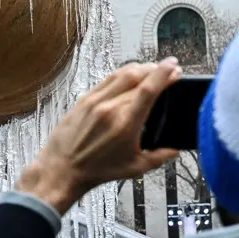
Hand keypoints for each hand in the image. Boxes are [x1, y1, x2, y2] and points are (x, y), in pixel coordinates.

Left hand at [15, 59, 182, 214]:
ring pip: (122, 74)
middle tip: (168, 70)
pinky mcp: (84, 100)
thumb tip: (174, 151)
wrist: (63, 169)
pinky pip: (107, 79)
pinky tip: (129, 76)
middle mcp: (110, 108)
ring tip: (152, 69)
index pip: (149, 89)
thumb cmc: (96, 170)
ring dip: (140, 68)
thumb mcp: (134, 168)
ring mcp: (95, 101)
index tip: (175, 67)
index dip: (164, 74)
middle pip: (138, 77)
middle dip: (157, 70)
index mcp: (126, 124)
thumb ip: (158, 157)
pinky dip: (122, 74)